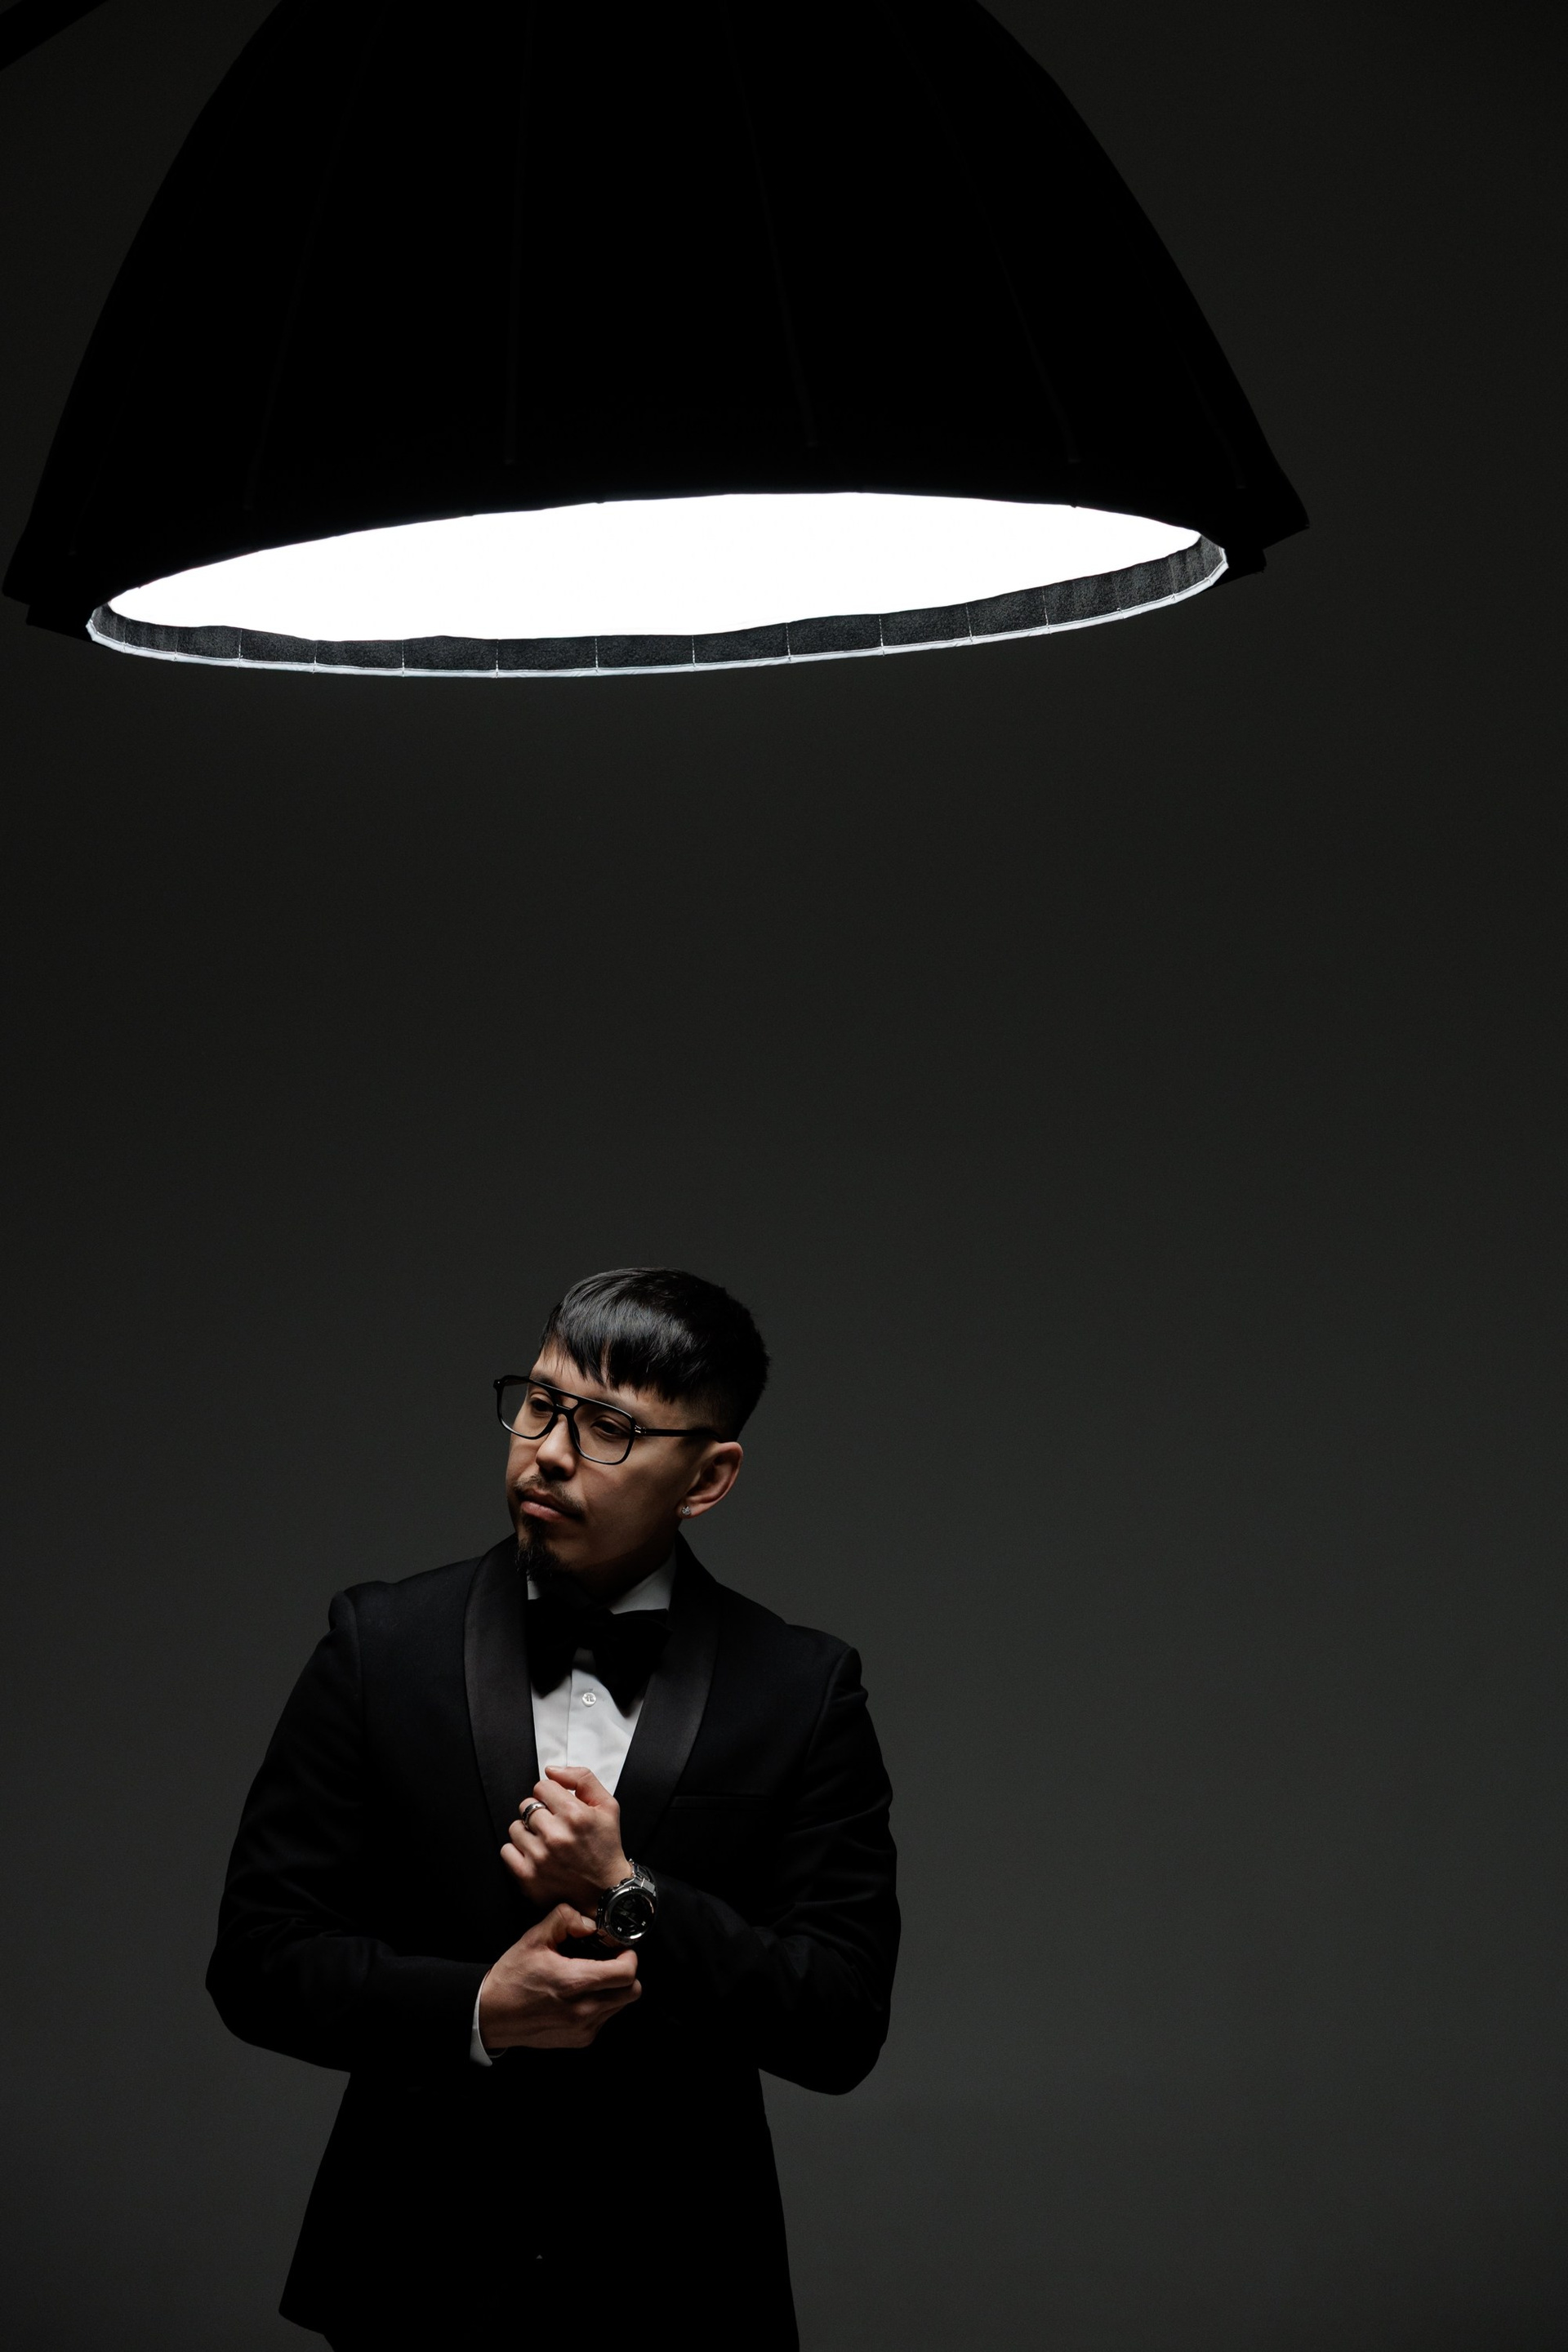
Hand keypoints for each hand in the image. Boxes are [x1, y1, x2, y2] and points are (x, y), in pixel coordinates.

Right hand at [476, 1902, 640, 2050]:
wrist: (491, 2015)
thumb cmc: (512, 1977)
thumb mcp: (534, 1938)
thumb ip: (564, 1919)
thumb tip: (590, 1923)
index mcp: (574, 1983)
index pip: (627, 1974)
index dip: (629, 1957)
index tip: (619, 1949)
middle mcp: (583, 2011)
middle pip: (631, 1992)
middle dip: (626, 1973)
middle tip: (610, 1960)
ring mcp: (583, 2029)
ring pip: (620, 2006)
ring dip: (614, 1990)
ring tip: (591, 1977)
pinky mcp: (579, 2040)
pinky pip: (605, 2019)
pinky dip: (601, 2005)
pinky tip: (580, 1995)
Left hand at [502, 1766, 631, 1916]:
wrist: (605, 1891)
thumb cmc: (606, 1846)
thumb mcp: (607, 1805)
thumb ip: (582, 1778)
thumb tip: (551, 1770)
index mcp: (575, 1814)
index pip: (542, 1786)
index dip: (551, 1794)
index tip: (559, 1807)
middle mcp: (555, 1835)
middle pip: (527, 1805)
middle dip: (540, 1812)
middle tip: (554, 1826)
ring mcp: (539, 1857)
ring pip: (515, 1827)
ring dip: (528, 1831)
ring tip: (545, 1841)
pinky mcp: (528, 1876)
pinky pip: (506, 1850)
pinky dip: (518, 1851)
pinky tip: (535, 1855)